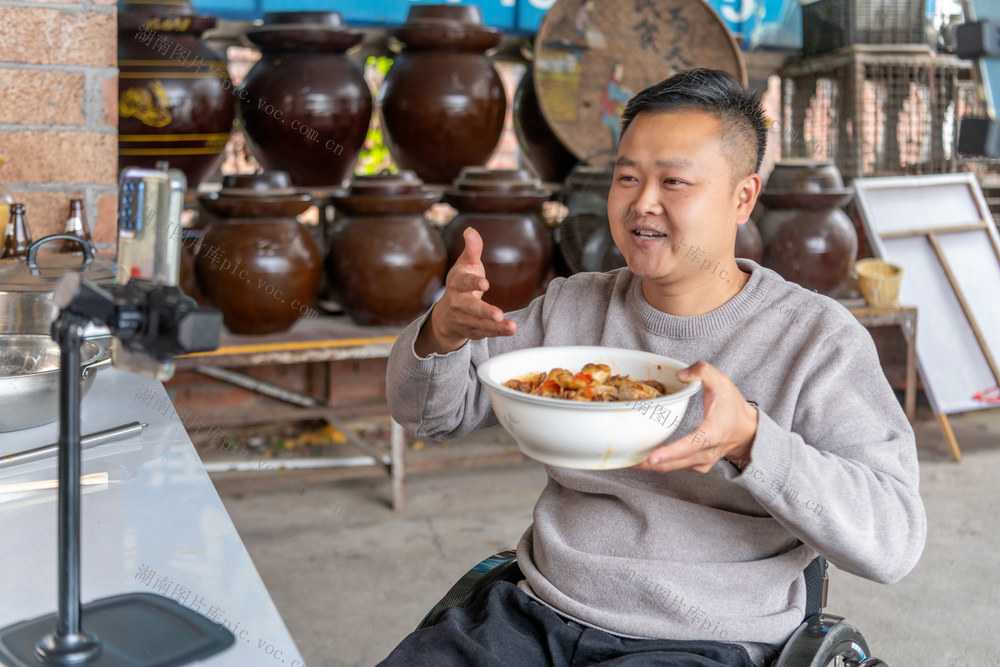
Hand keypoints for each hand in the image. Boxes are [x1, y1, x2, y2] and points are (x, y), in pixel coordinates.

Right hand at [414, 227, 516, 355]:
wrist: (446, 315)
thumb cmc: (461, 284)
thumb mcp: (466, 265)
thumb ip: (472, 249)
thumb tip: (470, 230)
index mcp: (456, 283)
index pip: (463, 282)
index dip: (473, 283)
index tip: (485, 284)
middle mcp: (457, 303)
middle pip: (470, 308)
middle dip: (483, 311)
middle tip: (498, 314)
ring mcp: (463, 319)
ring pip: (479, 324)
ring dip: (495, 326)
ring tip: (512, 326)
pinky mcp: (471, 331)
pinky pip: (484, 333)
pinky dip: (496, 333)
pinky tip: (510, 329)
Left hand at [632, 361, 757, 473]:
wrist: (747, 430)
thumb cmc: (733, 406)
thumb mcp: (722, 382)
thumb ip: (703, 371)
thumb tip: (681, 374)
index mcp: (713, 432)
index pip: (691, 445)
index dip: (671, 452)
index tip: (651, 457)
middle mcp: (707, 452)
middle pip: (674, 463)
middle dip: (648, 463)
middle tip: (624, 460)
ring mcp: (702, 462)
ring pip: (672, 468)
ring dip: (649, 466)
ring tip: (626, 460)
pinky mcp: (696, 465)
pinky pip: (674, 467)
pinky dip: (658, 464)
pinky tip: (641, 458)